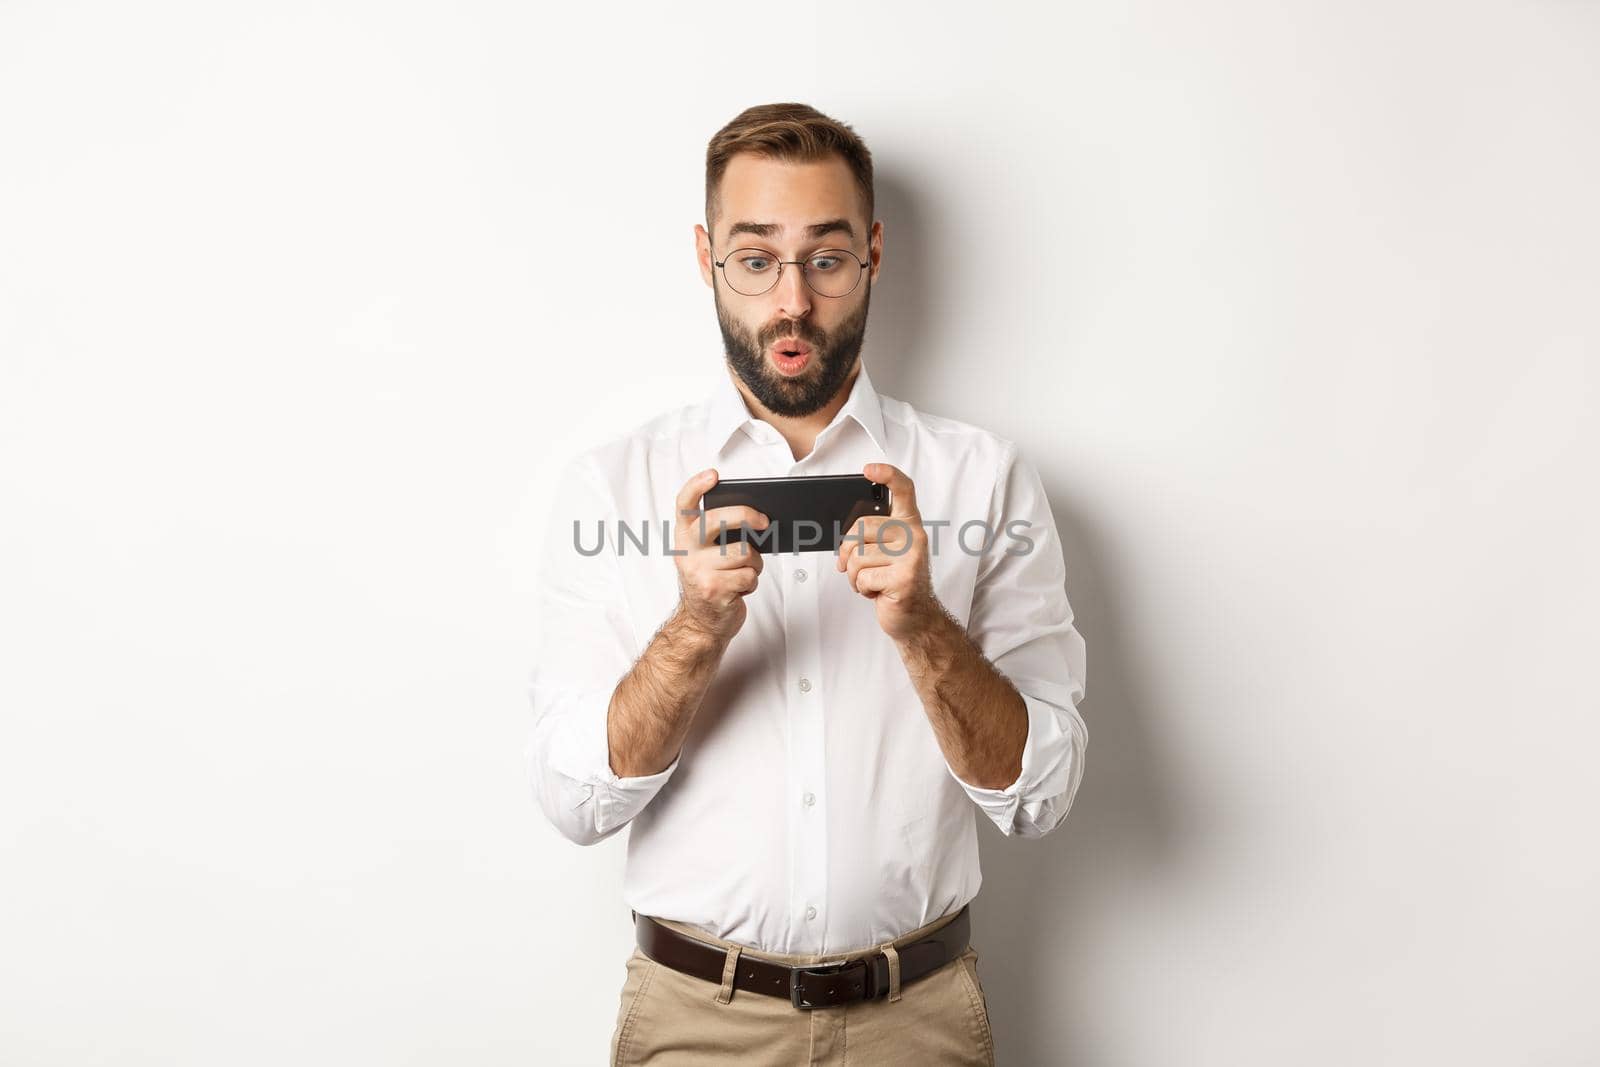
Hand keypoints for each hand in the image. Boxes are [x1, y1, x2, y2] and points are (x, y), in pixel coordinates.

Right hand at [672, 468, 766, 642]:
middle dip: (747, 515)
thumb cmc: (712, 580)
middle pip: (718, 519)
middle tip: (764, 521)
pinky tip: (740, 588)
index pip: (684, 504)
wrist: (702, 623)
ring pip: (743, 552)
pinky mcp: (714, 589)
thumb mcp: (706, 554)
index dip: (697, 486)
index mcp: (683, 537)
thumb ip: (720, 535)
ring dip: (753, 563)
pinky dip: (752, 582)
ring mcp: (698, 571)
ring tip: (744, 571)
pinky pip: (748, 575)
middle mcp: (686, 551)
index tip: (713, 475)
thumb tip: (756, 518)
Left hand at [836, 462, 940, 640]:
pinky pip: (863, 576)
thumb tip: (844, 533)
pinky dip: (862, 589)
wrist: (916, 617)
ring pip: (858, 556)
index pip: (903, 490)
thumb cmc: (896, 582)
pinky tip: (878, 592)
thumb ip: (873, 535)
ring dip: (855, 575)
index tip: (869, 470)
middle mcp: (914, 535)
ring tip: (873, 581)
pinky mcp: (904, 578)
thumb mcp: (887, 552)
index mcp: (909, 524)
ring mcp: (911, 556)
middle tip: (857, 567)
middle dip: (848, 551)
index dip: (887, 475)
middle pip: (861, 526)